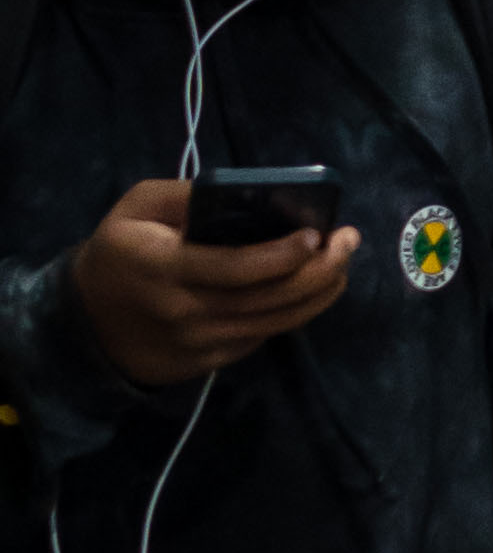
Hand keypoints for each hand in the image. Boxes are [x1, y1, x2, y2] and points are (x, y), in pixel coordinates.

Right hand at [68, 175, 356, 392]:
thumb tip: (246, 189)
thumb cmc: (117, 254)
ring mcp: (199, 344)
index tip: (318, 233)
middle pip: (268, 300)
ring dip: (318, 294)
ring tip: (342, 264)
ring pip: (274, 324)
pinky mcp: (208, 363)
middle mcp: (186, 312)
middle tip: (348, 242)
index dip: (282, 254)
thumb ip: (186, 195)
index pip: (235, 268)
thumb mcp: (135, 210)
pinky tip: (310, 289)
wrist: (84, 325)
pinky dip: (291, 314)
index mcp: (165, 269)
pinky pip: (261, 339)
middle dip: (320, 271)